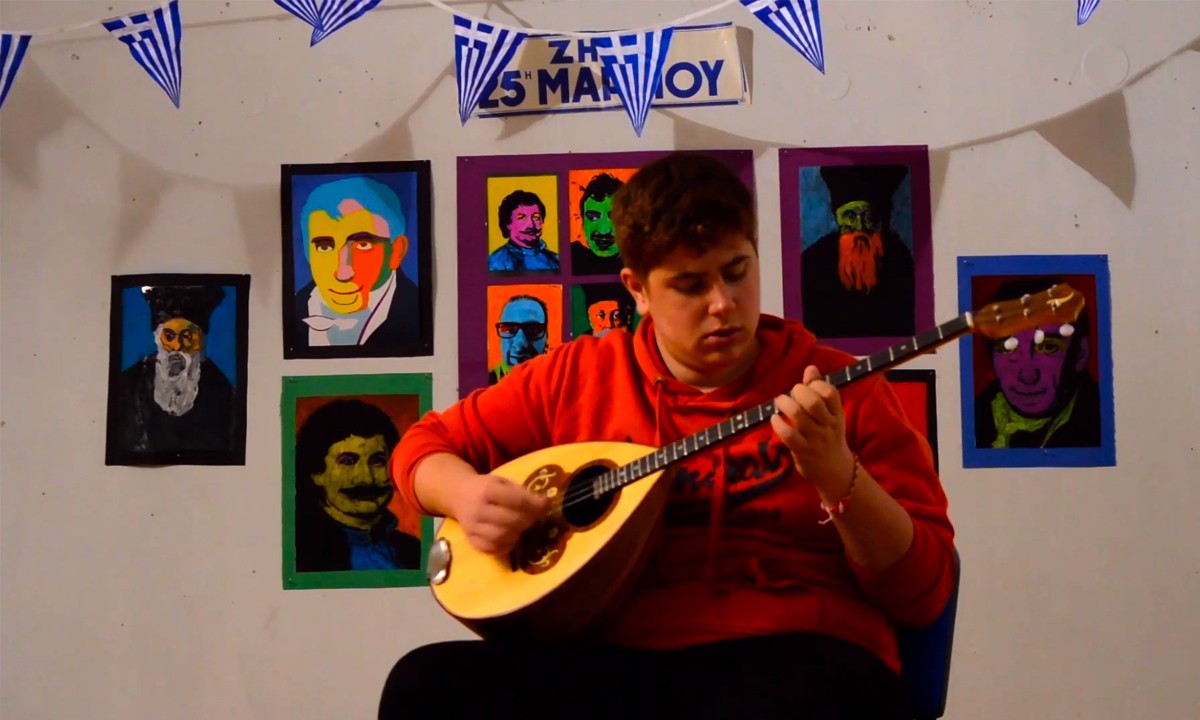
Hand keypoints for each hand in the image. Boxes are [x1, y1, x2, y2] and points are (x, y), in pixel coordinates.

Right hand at [450, 474, 550, 555]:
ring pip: (501, 538)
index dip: (535, 505)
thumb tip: (545, 504)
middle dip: (528, 520)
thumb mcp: (502, 482)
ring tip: (523, 528)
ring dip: (518, 534)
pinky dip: (506, 546)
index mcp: (487, 490)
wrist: (458, 495)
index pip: (515, 500)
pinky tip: (511, 537)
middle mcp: (478, 510)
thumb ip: (521, 493)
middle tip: (536, 518)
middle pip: (510, 521)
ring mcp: (472, 527)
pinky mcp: (471, 541)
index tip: (547, 505)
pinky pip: (492, 549)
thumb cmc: (486, 487)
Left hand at [770, 365, 856, 497]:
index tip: (808, 386)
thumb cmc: (828, 437)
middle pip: (812, 402)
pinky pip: (788, 434)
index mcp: (837, 414)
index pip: (830, 392)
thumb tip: (811, 368)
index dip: (816, 384)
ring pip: (797, 416)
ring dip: (784, 404)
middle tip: (791, 393)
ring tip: (780, 402)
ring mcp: (815, 439)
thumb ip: (820, 391)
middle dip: (797, 391)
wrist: (835, 472)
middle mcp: (828, 426)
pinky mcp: (802, 452)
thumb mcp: (830, 415)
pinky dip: (777, 423)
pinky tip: (775, 419)